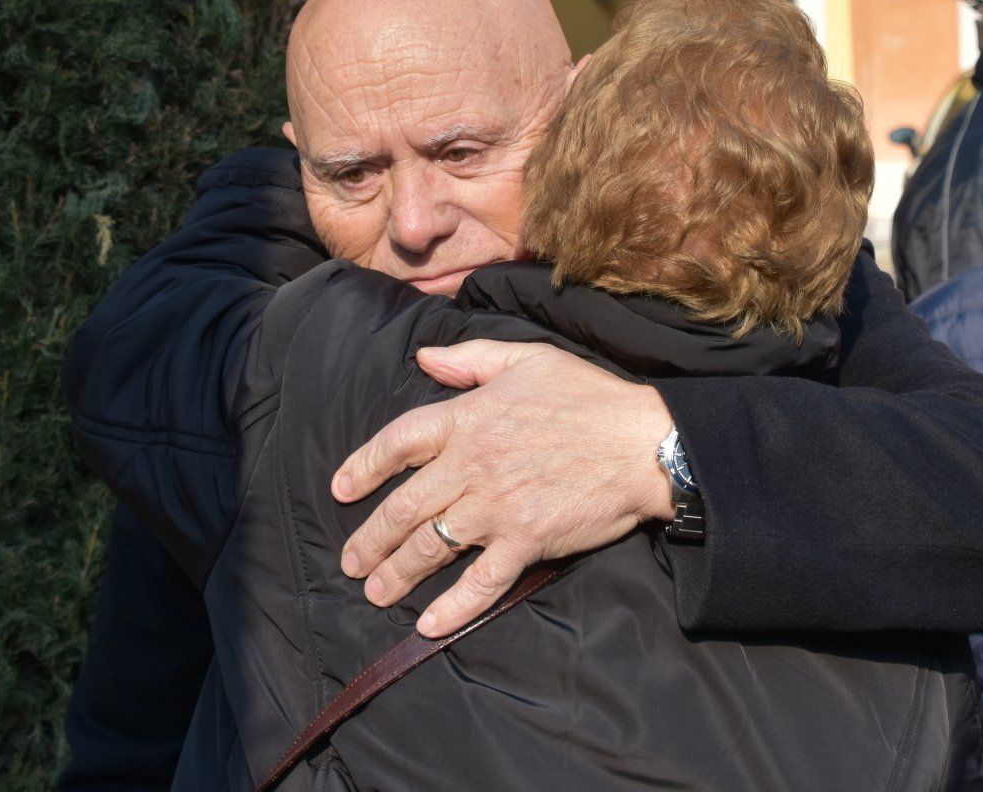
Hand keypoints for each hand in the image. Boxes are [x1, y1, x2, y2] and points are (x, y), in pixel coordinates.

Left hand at [331, 339, 674, 635]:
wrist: (641, 443)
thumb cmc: (588, 397)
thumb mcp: (527, 359)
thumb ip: (469, 360)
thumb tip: (422, 357)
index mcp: (468, 419)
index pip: (397, 441)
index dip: (362, 466)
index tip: (340, 489)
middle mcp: (472, 465)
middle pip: (403, 506)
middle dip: (370, 538)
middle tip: (350, 561)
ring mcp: (497, 507)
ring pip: (430, 546)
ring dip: (396, 573)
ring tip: (374, 591)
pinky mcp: (526, 541)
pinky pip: (479, 582)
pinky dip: (451, 608)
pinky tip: (428, 625)